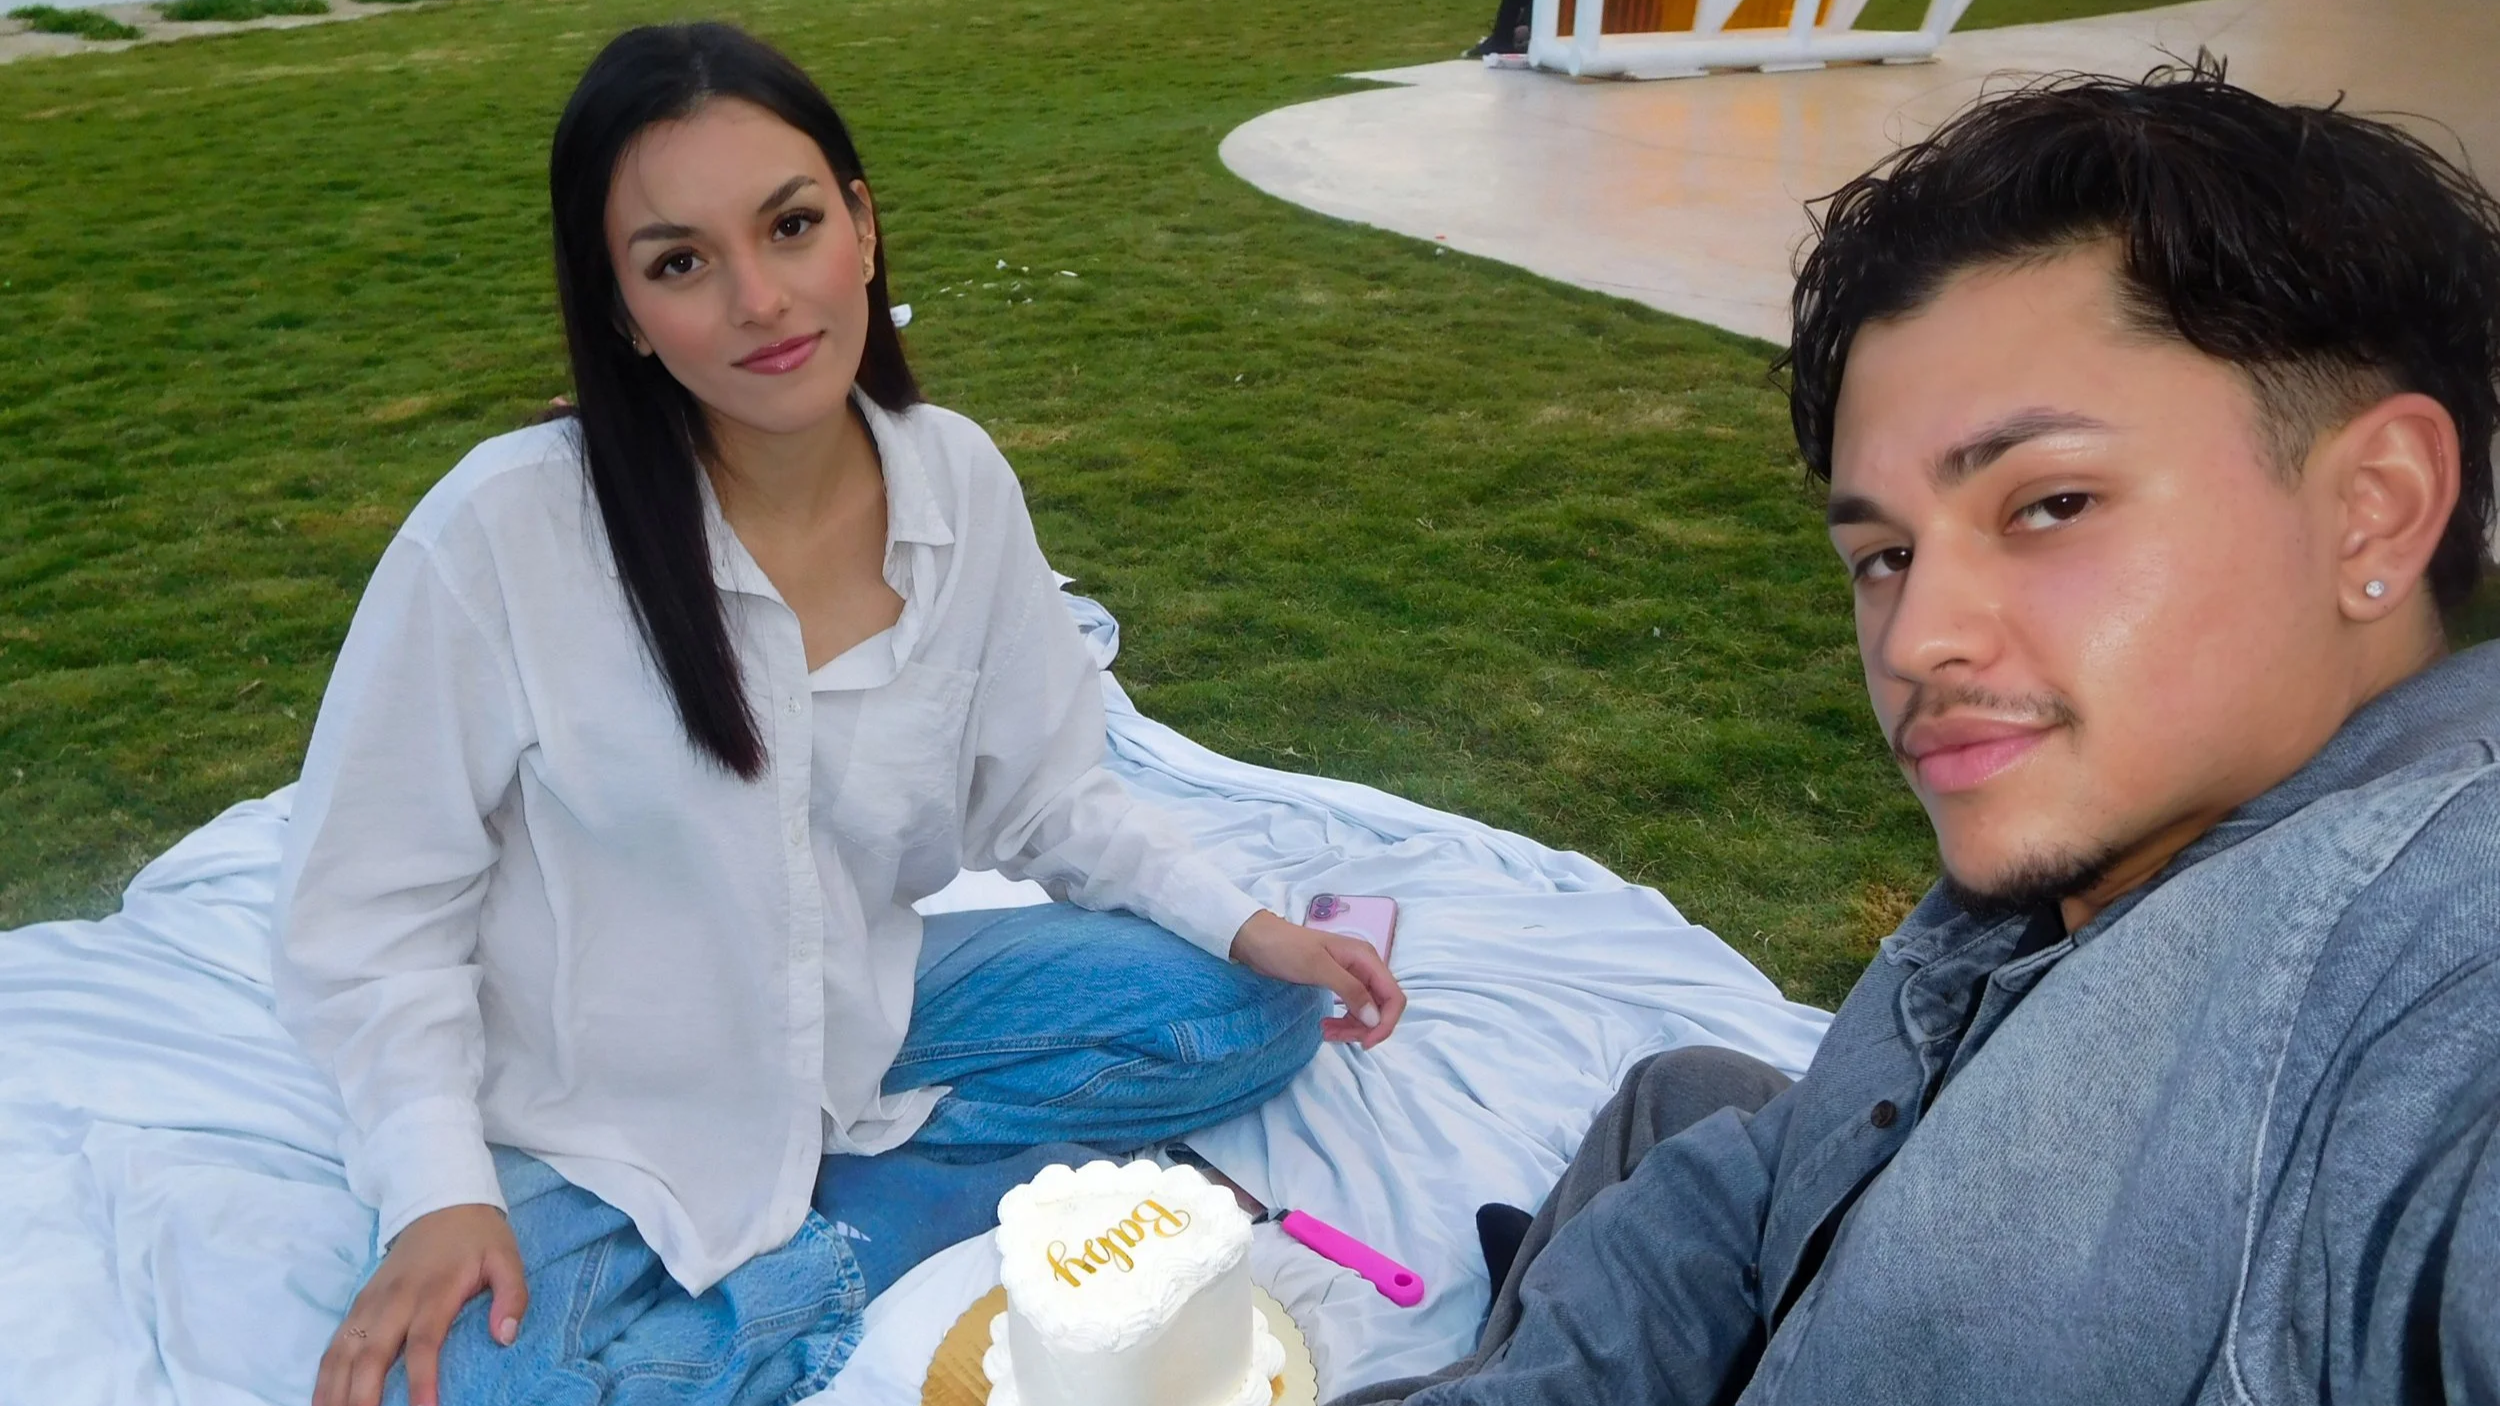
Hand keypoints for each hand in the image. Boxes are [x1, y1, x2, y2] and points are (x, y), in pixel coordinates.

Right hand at [316, 1203, 527, 1405]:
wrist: (440, 1202)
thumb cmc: (477, 1239)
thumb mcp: (507, 1259)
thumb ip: (512, 1297)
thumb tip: (505, 1337)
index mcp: (434, 1291)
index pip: (423, 1342)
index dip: (421, 1380)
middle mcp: (394, 1299)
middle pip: (371, 1355)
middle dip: (364, 1397)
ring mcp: (370, 1303)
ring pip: (343, 1353)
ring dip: (335, 1392)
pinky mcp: (358, 1305)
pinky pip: (334, 1345)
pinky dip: (324, 1377)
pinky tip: (321, 1403)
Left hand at [1229, 910, 1406, 1049]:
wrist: (1259, 940)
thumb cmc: (1287, 949)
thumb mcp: (1318, 968)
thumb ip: (1350, 991)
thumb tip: (1375, 1018)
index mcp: (1366, 959)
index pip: (1393, 997)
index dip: (1386, 1023)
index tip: (1365, 1043)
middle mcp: (1365, 967)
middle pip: (1382, 1007)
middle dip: (1365, 1028)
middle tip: (1335, 1037)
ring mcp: (1353, 976)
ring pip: (1367, 1011)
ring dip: (1353, 1028)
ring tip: (1326, 1033)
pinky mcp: (1339, 984)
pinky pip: (1353, 1008)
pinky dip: (1344, 1022)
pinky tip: (1327, 1026)